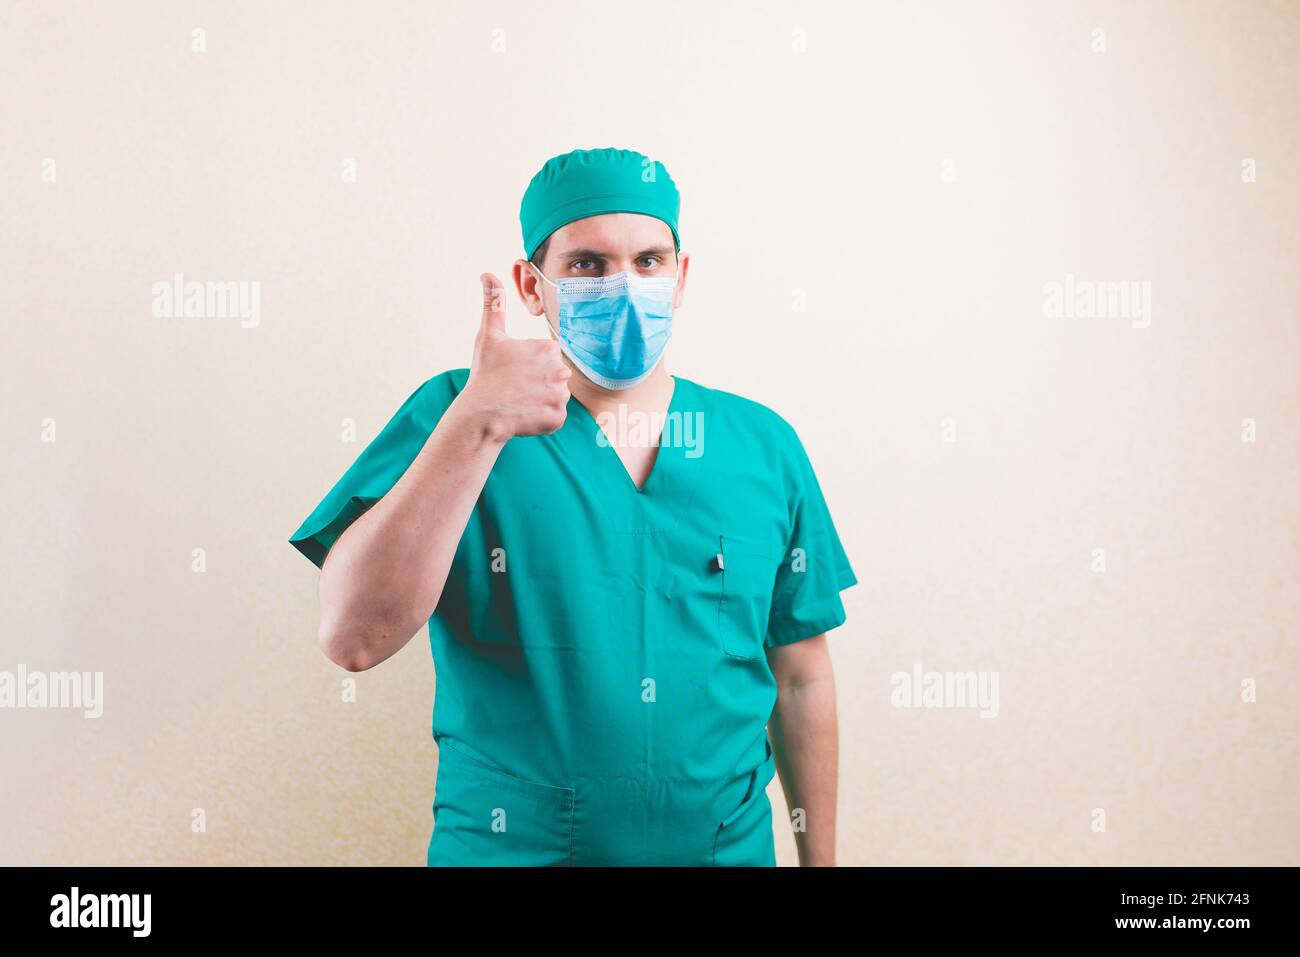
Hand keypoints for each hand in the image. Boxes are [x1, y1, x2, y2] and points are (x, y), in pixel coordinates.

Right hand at [459, 273, 570, 440]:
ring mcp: (561, 397)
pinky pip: (554, 416)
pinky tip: (524, 414)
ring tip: (519, 401)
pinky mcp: (558, 419)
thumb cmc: (485, 374)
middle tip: (515, 387)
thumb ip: (494, 304)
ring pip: (555, 396)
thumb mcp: (489, 336)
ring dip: (540, 400)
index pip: (547, 356)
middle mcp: (561, 371)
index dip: (530, 364)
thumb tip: (487, 274)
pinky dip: (541, 418)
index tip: (514, 370)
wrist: (480, 415)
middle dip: (538, 381)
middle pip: (554, 376)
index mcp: (549, 349)